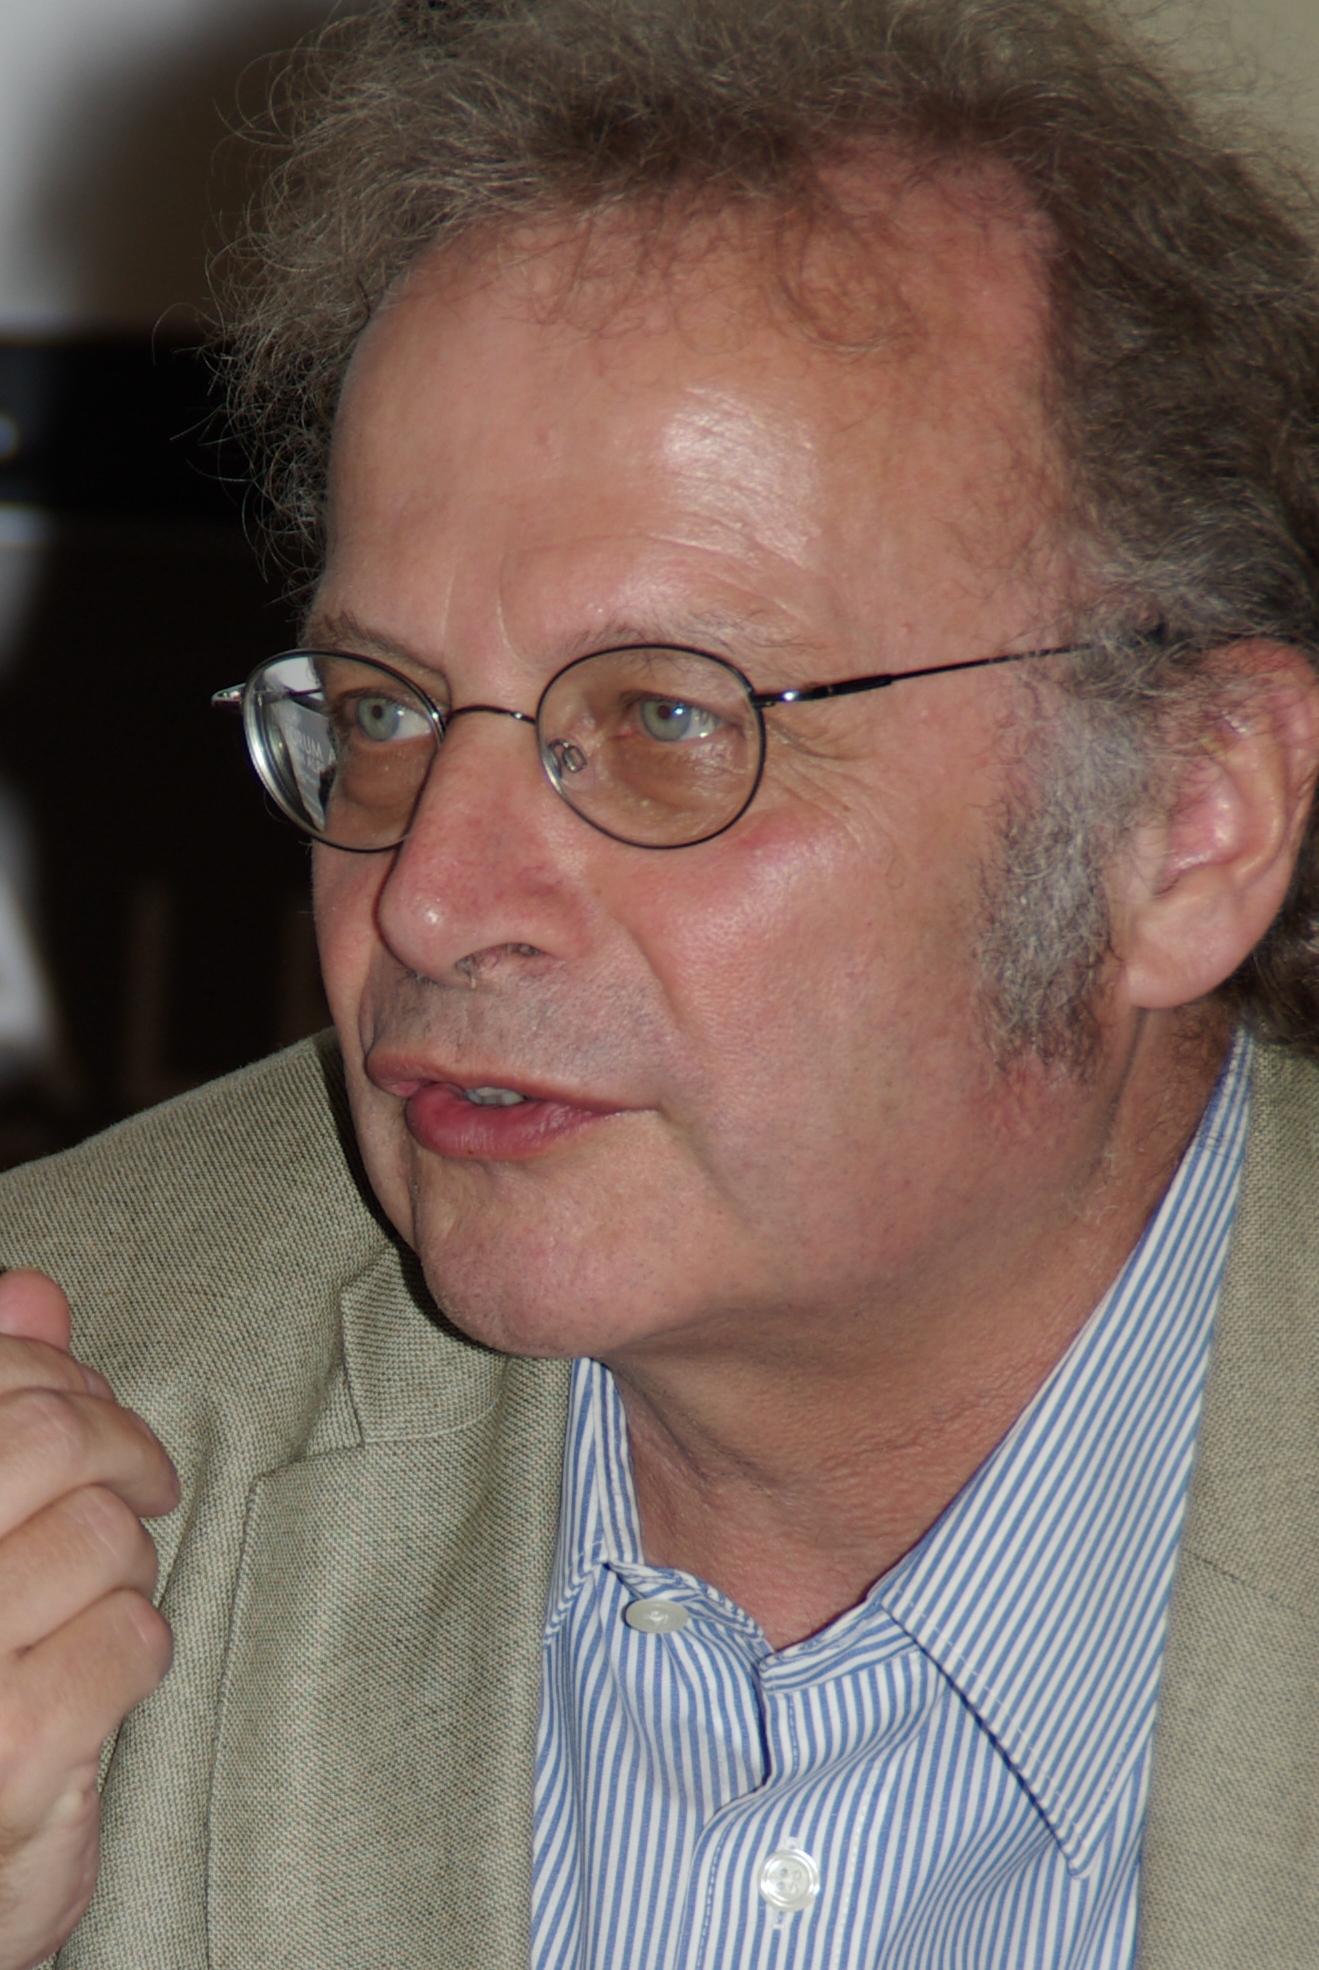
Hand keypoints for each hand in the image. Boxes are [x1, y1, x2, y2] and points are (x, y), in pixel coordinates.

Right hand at [0, 1271, 177, 1969]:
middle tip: (143, 1475)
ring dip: (128, 1557)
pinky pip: (128, 1641)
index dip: (57, 1375)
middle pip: (53, 1439)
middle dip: (121, 1443)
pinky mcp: (2, 1756)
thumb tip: (33, 1293)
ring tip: (99, 1588)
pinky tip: (107, 1665)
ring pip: (104, 1536)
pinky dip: (138, 1643)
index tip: (85, 1403)